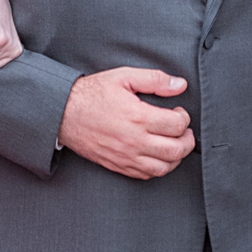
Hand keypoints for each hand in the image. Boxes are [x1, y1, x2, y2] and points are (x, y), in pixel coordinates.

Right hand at [56, 68, 194, 179]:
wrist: (63, 112)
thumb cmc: (93, 93)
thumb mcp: (124, 77)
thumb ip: (155, 79)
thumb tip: (180, 85)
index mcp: (138, 117)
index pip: (177, 125)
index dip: (184, 118)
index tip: (178, 112)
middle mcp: (134, 140)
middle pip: (176, 150)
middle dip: (187, 140)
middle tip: (184, 130)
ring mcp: (126, 156)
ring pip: (164, 167)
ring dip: (176, 156)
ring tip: (174, 143)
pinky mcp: (118, 165)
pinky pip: (146, 175)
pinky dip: (158, 168)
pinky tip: (158, 155)